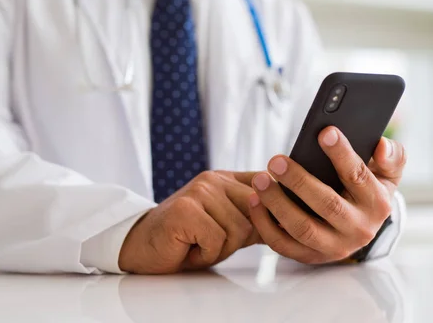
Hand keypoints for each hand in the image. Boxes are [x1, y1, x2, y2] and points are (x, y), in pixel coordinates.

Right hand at [118, 171, 260, 273]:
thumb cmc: (188, 239)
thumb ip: (254, 216)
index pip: (265, 185)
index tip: (264, 226)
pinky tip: (189, 248)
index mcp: (226, 178)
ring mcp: (198, 191)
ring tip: (199, 244)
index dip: (270, 210)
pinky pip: (217, 239)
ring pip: (238, 229)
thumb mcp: (227, 224)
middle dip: (241, 237)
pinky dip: (206, 253)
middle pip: (256, 212)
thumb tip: (289, 218)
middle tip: (214, 240)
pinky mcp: (186, 209)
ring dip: (220, 248)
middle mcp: (213, 179)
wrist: (143, 247)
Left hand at [248, 127, 405, 263]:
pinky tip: (254, 200)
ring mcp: (334, 247)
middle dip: (299, 181)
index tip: (324, 132)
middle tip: (276, 160)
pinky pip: (283, 245)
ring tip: (260, 179)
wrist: (359, 225)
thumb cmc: (367, 189)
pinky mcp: (311, 256)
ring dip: (277, 203)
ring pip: (302, 228)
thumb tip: (381, 145)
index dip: (342, 154)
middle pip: (327, 205)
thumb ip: (391, 156)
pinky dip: (265, 224)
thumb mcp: (387, 173)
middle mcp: (359, 229)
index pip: (359, 176)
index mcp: (378, 204)